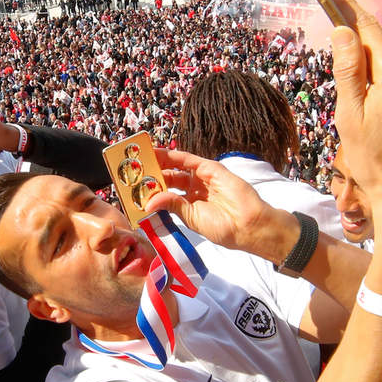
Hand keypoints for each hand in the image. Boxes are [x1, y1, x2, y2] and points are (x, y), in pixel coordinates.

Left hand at [143, 148, 294, 260]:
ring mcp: (204, 177)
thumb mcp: (192, 218)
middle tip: (133, 170)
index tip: (134, 187)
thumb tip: (149, 201)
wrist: (248, 226)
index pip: (167, 192)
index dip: (151, 188)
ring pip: (177, 166)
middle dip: (152, 174)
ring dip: (159, 162)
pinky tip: (159, 153)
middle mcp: (196, 188)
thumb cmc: (224, 228)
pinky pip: (189, 160)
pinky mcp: (212, 169)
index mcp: (191, 203)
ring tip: (141, 158)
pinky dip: (173, 155)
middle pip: (170, 177)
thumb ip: (172, 205)